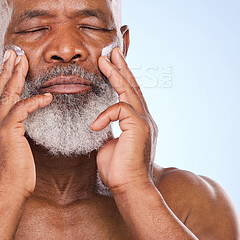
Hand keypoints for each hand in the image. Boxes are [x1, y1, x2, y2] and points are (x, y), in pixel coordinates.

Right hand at [0, 50, 51, 199]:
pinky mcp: (6, 132)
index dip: (1, 80)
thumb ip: (8, 136)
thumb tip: (17, 130)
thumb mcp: (6, 151)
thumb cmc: (11, 176)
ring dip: (15, 74)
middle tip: (12, 52)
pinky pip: (22, 109)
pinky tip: (47, 97)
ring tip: (22, 59)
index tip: (8, 66)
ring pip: (6, 94)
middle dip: (5, 69)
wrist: (5, 194)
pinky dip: (35, 101)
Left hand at [90, 47, 157, 195]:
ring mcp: (144, 121)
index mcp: (137, 122)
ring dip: (116, 74)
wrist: (129, 188)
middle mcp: (144, 118)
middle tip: (112, 51)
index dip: (121, 78)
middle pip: (133, 87)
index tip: (111, 65)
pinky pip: (120, 109)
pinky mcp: (140, 126)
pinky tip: (94, 126)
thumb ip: (108, 130)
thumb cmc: (118, 170)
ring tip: (104, 59)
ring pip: (130, 91)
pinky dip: (105, 115)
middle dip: (121, 67)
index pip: (129, 95)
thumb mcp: (109, 144)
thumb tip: (98, 124)